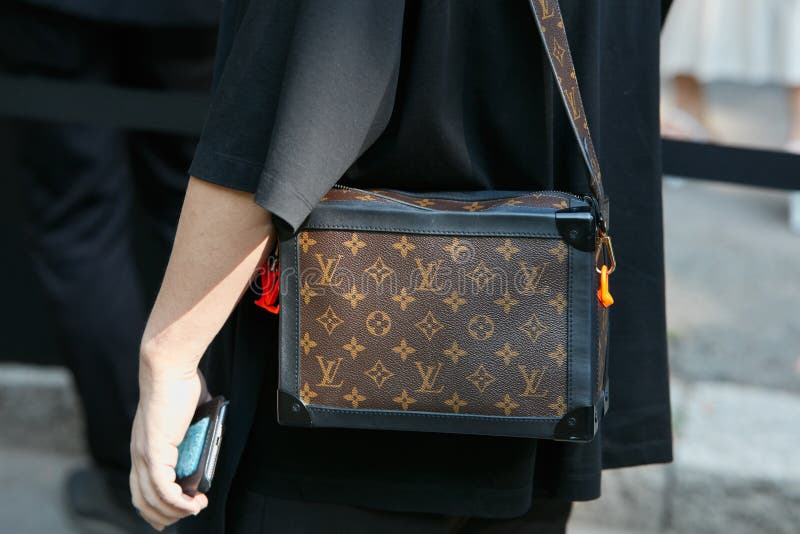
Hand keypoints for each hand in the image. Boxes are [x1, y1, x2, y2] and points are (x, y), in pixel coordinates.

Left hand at [130, 364, 210, 529]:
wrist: (170, 367)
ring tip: (198, 505)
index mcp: (143, 446)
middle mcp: (138, 454)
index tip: (176, 511)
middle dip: (167, 515)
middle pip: (144, 500)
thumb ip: (196, 427)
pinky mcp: (154, 452)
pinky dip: (179, 501)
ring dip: (177, 510)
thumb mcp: (189, 414)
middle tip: (191, 511)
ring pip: (153, 499)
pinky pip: (164, 488)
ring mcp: (144, 454)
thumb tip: (210, 431)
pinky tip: (194, 502)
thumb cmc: (180, 383)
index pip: (140, 488)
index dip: (155, 506)